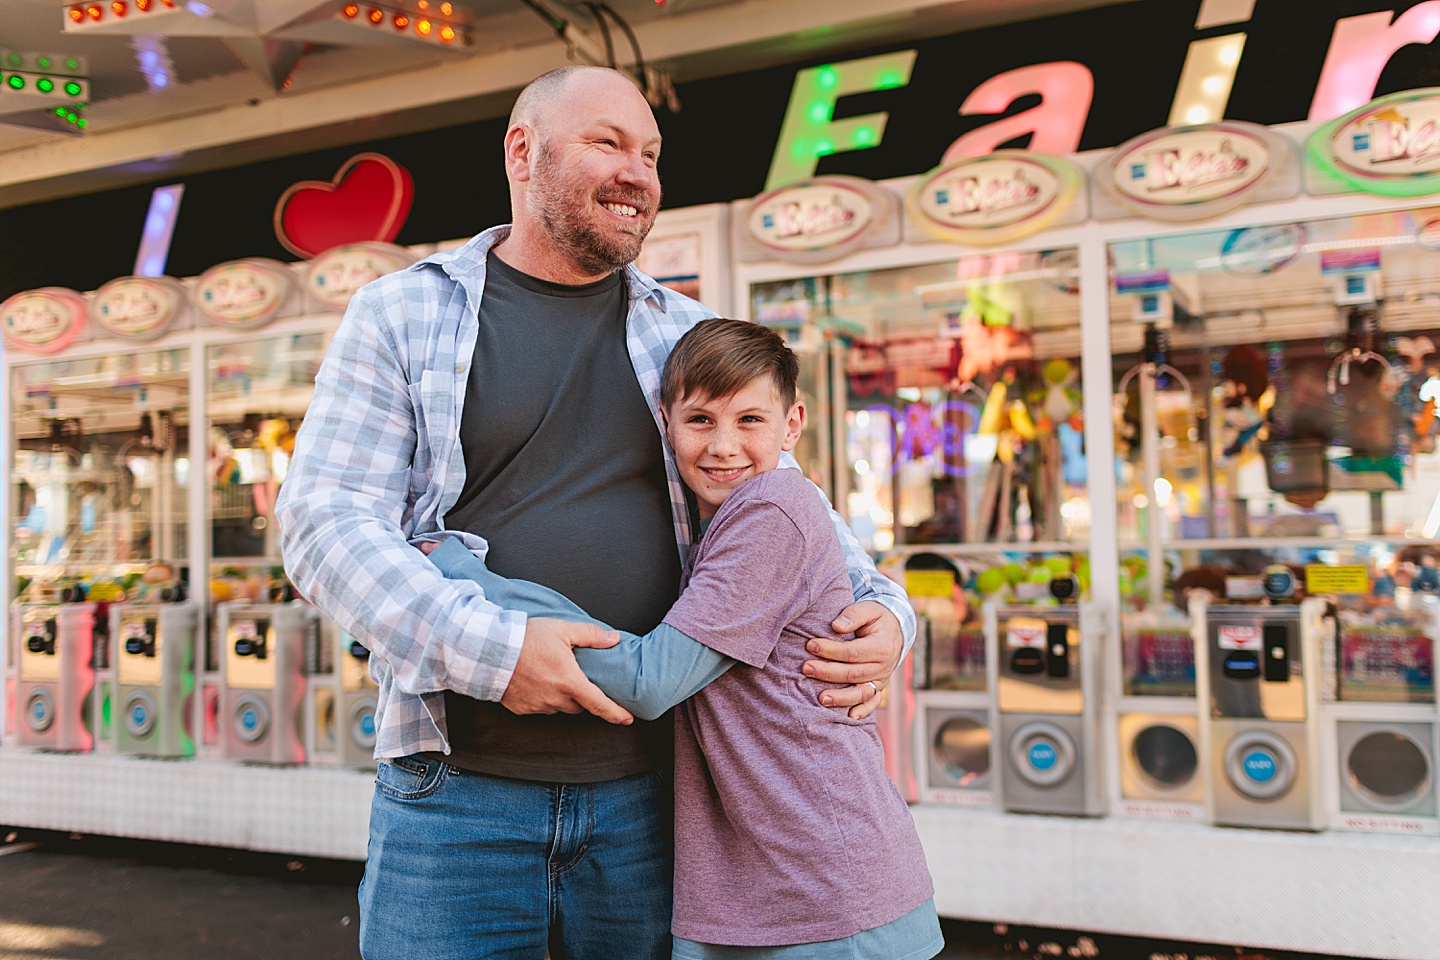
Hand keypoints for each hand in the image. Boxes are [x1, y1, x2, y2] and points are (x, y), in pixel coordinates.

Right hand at [500, 617, 632, 724]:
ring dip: (561, 696)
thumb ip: (591, 635)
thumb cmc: (526, 638)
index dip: (616, 713)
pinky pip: (540, 708)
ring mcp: (538, 706)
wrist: (490, 650)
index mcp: (569, 681)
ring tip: (550, 675)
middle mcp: (555, 698)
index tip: (627, 719)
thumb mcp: (562, 629)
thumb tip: (613, 638)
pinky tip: (535, 681)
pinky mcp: (522, 709)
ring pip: (559, 707)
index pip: (599, 704)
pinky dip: (542, 698)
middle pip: (578, 705)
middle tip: (572, 676)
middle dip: (580, 695)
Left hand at [803, 601, 902, 719]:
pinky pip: (872, 702)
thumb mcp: (869, 609)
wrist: (895, 629)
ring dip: (841, 698)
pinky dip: (863, 711)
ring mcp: (882, 679)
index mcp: (882, 646)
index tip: (810, 645)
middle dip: (827, 672)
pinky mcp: (879, 687)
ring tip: (821, 699)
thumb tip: (836, 626)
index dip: (830, 650)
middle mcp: (884, 666)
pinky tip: (849, 717)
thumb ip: (853, 614)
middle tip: (806, 668)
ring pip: (861, 692)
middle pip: (853, 673)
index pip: (852, 652)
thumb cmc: (876, 617)